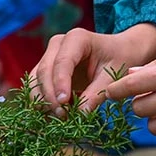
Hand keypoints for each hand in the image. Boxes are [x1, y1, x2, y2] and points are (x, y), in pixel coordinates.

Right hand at [30, 24, 155, 117]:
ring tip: (58, 117)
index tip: (63, 103)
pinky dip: (41, 101)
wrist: (119, 52)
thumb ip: (96, 94)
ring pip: (36, 79)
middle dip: (50, 95)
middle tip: (61, 115)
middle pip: (44, 70)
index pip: (63, 62)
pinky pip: (37, 86)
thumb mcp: (114, 75)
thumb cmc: (119, 59)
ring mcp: (49, 55)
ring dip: (42, 100)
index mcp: (76, 38)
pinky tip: (51, 115)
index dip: (60, 83)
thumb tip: (80, 115)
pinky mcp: (46, 69)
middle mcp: (58, 44)